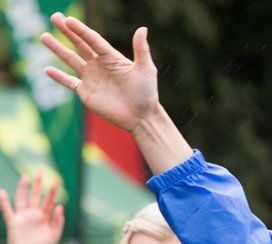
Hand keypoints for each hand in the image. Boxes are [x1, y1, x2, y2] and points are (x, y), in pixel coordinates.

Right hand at [0, 173, 62, 243]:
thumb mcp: (54, 236)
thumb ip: (58, 222)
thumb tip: (59, 206)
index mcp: (44, 217)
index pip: (49, 201)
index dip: (52, 191)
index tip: (56, 180)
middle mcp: (33, 214)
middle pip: (36, 195)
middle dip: (38, 183)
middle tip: (42, 170)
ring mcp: (23, 217)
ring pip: (22, 199)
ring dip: (23, 188)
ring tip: (25, 176)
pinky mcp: (13, 222)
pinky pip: (8, 211)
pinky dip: (4, 202)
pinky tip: (2, 192)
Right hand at [41, 13, 158, 131]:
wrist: (141, 117)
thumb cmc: (147, 93)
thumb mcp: (146, 69)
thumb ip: (141, 49)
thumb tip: (143, 28)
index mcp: (112, 58)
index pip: (93, 40)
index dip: (81, 30)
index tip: (69, 20)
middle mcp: (100, 65)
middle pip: (80, 44)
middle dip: (67, 31)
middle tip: (55, 17)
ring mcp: (91, 78)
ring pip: (71, 59)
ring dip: (57, 48)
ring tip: (44, 36)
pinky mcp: (86, 92)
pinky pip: (69, 82)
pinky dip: (58, 76)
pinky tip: (47, 69)